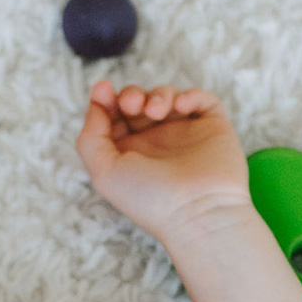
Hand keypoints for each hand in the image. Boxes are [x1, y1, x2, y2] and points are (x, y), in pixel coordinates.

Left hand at [76, 81, 250, 245]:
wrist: (197, 211)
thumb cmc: (148, 198)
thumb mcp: (104, 173)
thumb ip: (91, 138)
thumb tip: (95, 104)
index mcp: (126, 154)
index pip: (112, 118)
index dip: (105, 101)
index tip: (102, 91)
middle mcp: (153, 143)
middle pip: (137, 103)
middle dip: (131, 95)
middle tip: (133, 104)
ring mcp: (182, 133)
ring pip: (166, 97)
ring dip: (158, 94)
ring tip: (155, 110)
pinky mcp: (211, 126)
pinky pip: (200, 99)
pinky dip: (189, 95)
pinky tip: (180, 106)